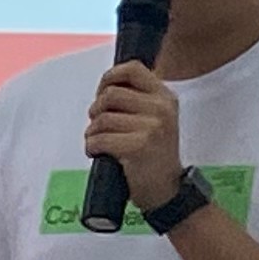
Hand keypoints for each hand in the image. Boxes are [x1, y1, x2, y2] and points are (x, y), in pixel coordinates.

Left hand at [85, 60, 185, 204]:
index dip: (110, 77)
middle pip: (111, 94)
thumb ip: (138, 99)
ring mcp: (152, 127)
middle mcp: (161, 108)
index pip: (132, 69)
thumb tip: (106, 85)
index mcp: (165, 97)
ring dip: (92, 131)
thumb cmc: (155, 154)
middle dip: (97, 109)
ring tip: (99, 141)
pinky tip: (97, 152)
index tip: (102, 92)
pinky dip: (91, 146)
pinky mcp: (138, 146)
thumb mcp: (156, 119)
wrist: (167, 190)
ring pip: (103, 118)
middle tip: (98, 124)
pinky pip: (100, 138)